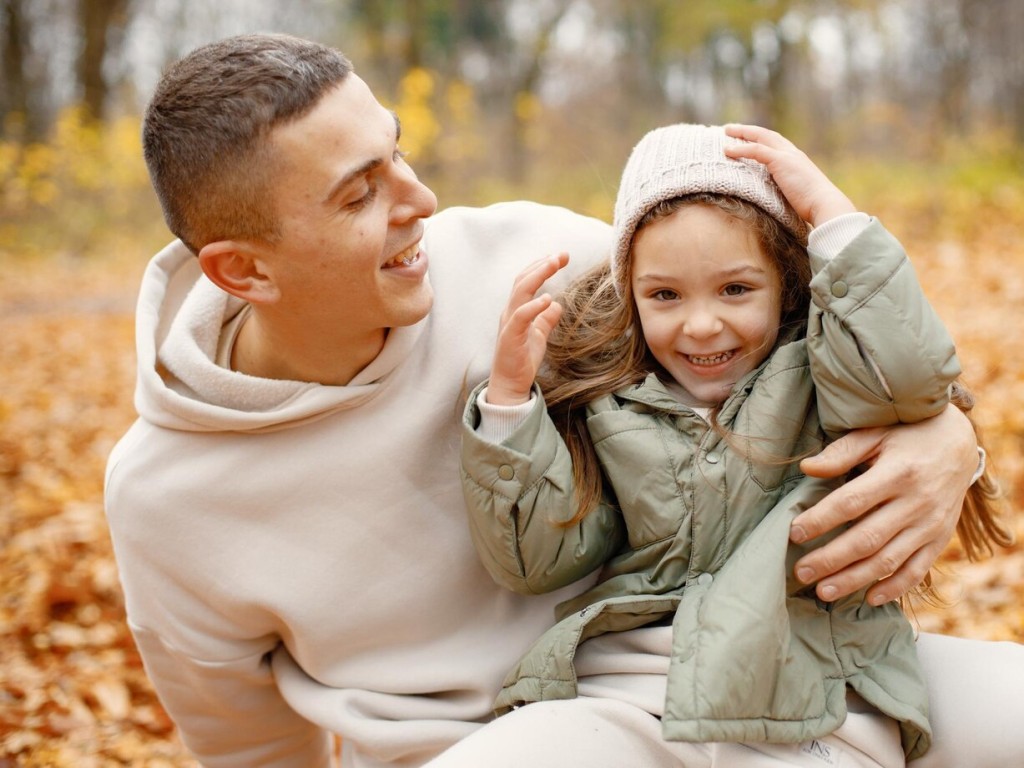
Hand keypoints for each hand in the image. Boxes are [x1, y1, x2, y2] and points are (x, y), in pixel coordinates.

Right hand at [487, 253, 569, 405]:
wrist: (510, 385)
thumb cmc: (522, 361)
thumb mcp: (539, 336)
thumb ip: (546, 319)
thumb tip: (557, 305)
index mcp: (516, 310)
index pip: (526, 281)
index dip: (541, 267)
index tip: (561, 257)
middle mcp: (510, 312)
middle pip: (522, 280)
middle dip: (541, 265)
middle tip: (561, 254)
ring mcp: (509, 323)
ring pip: (519, 292)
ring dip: (537, 275)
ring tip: (553, 264)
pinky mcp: (510, 337)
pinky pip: (520, 317)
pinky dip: (533, 305)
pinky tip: (548, 298)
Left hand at [722, 124, 855, 227]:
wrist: (823, 204)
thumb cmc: (812, 206)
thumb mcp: (794, 194)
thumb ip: (784, 190)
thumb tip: (772, 200)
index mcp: (796, 160)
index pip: (775, 144)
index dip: (760, 139)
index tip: (747, 139)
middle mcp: (792, 153)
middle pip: (767, 135)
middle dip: (749, 131)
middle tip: (731, 129)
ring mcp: (787, 155)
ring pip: (761, 137)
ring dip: (742, 133)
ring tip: (726, 131)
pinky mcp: (781, 161)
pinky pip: (756, 150)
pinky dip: (741, 149)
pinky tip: (727, 151)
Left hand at [791, 405, 975, 603]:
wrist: (959, 444)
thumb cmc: (907, 435)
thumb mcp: (876, 433)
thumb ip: (841, 452)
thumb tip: (806, 468)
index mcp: (897, 473)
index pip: (851, 502)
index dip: (821, 520)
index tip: (793, 533)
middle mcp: (917, 503)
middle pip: (867, 538)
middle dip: (831, 559)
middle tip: (800, 572)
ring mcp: (931, 525)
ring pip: (889, 560)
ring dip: (855, 579)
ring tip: (823, 592)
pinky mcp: (940, 538)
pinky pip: (918, 569)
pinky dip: (895, 587)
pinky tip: (869, 599)